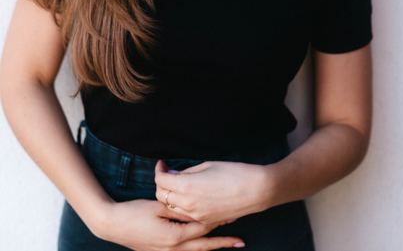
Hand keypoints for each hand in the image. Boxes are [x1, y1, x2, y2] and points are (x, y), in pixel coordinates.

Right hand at [97, 198, 244, 250]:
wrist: (113, 225)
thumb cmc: (134, 213)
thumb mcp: (158, 206)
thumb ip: (177, 208)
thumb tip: (194, 206)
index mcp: (173, 237)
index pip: (202, 229)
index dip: (217, 221)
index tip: (232, 216)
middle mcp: (173, 249)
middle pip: (203, 246)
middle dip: (223, 243)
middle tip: (241, 241)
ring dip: (212, 246)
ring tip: (229, 243)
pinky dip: (197, 248)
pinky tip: (205, 245)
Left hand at [155, 159, 268, 225]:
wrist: (257, 190)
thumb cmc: (234, 172)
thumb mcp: (207, 165)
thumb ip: (186, 172)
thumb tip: (173, 175)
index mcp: (187, 187)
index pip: (161, 180)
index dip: (159, 169)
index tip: (162, 164)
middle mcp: (188, 204)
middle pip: (161, 196)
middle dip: (161, 183)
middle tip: (168, 173)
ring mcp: (197, 216)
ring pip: (172, 208)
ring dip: (170, 196)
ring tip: (178, 184)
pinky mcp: (206, 222)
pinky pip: (186, 215)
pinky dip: (182, 206)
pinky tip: (190, 196)